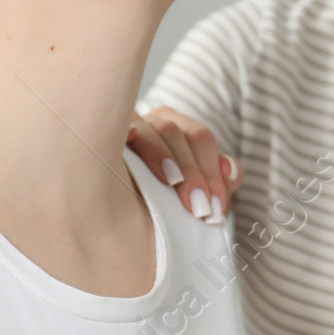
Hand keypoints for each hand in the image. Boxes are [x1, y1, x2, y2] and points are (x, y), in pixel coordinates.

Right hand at [126, 109, 240, 227]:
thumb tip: (228, 169)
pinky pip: (116, 128)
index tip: (214, 209)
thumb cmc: (165, 201)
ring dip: (162, 155)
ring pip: (149, 130)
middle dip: (191, 171)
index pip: (201, 140)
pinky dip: (126, 131)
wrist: (119, 213)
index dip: (211, 173)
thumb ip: (221, 181)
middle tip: (198, 208)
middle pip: (176, 133)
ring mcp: (128, 125)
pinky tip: (128, 137)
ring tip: (173, 182)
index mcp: (179, 129)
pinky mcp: (104, 135)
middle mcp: (154, 121)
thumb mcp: (196, 192)